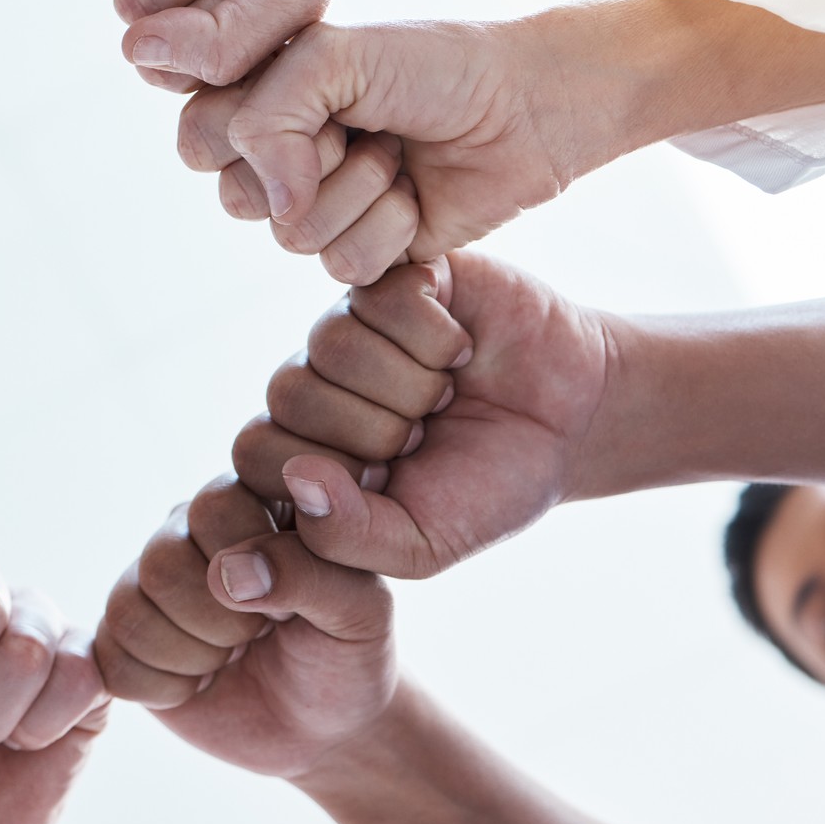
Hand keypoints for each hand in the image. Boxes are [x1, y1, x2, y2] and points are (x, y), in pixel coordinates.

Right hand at [94, 475, 395, 781]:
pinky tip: (199, 684)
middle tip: (260, 635)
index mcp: (250, 498)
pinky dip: (163, 688)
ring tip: (231, 658)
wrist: (323, 728)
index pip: (215, 507)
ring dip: (193, 656)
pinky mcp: (123, 634)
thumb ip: (309, 573)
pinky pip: (111, 657)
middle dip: (221, 620)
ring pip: (130, 608)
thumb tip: (232, 569)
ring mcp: (150, 579)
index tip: (292, 602)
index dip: (252, 566)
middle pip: (162, 560)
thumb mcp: (359, 614)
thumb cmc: (346, 656)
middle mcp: (190, 528)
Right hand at [181, 13, 588, 283]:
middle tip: (364, 126)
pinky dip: (390, 229)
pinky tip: (417, 196)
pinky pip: (341, 265)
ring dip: (361, 191)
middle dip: (314, 159)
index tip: (314, 91)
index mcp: (256, 101)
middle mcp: (277, 159)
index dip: (251, 127)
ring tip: (398, 156)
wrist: (523, 109)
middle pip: (238, 197)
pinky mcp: (361, 252)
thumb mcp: (334, 58)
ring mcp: (317, 209)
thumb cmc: (432, 68)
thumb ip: (268, 116)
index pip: (199, 140)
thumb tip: (276, 207)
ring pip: (292, 236)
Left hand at [231, 254, 613, 578]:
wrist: (571, 426)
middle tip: (424, 435)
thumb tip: (296, 480)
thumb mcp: (422, 545)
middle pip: (288, 393)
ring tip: (444, 394)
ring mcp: (350, 324)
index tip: (389, 483)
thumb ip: (348, 538)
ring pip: (331, 341)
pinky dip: (435, 336)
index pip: (254, 453)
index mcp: (299, 448)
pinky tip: (460, 349)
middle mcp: (312, 382)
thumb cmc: (486, 489)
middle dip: (377, 430)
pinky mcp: (394, 279)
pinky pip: (381, 297)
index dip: (327, 473)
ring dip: (411, 383)